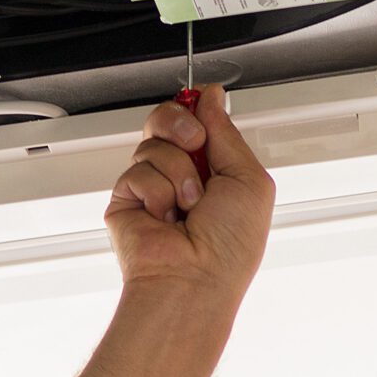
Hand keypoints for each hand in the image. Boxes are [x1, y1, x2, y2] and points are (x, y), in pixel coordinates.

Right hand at [104, 84, 275, 299]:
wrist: (195, 279)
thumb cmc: (230, 246)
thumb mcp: (250, 178)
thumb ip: (227, 132)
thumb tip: (211, 97)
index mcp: (217, 170)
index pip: (199, 120)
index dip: (199, 110)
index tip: (205, 113)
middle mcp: (183, 175)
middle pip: (167, 120)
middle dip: (182, 126)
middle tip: (195, 146)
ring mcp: (153, 187)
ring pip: (152, 143)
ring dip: (178, 171)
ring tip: (187, 203)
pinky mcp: (126, 200)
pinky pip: (136, 170)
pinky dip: (157, 191)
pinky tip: (165, 216)